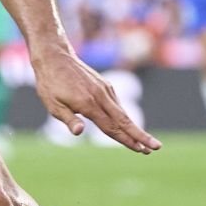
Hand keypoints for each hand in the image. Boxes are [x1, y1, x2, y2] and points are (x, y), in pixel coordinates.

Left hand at [30, 45, 159, 154]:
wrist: (54, 56)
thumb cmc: (49, 83)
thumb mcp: (53, 104)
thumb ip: (68, 119)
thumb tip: (79, 133)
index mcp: (88, 104)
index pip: (111, 127)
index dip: (126, 140)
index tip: (141, 150)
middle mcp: (101, 96)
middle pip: (124, 121)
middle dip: (141, 136)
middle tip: (156, 147)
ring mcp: (104, 89)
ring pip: (122, 112)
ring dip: (134, 127)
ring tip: (145, 141)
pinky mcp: (104, 85)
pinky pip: (116, 104)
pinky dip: (123, 116)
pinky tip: (126, 124)